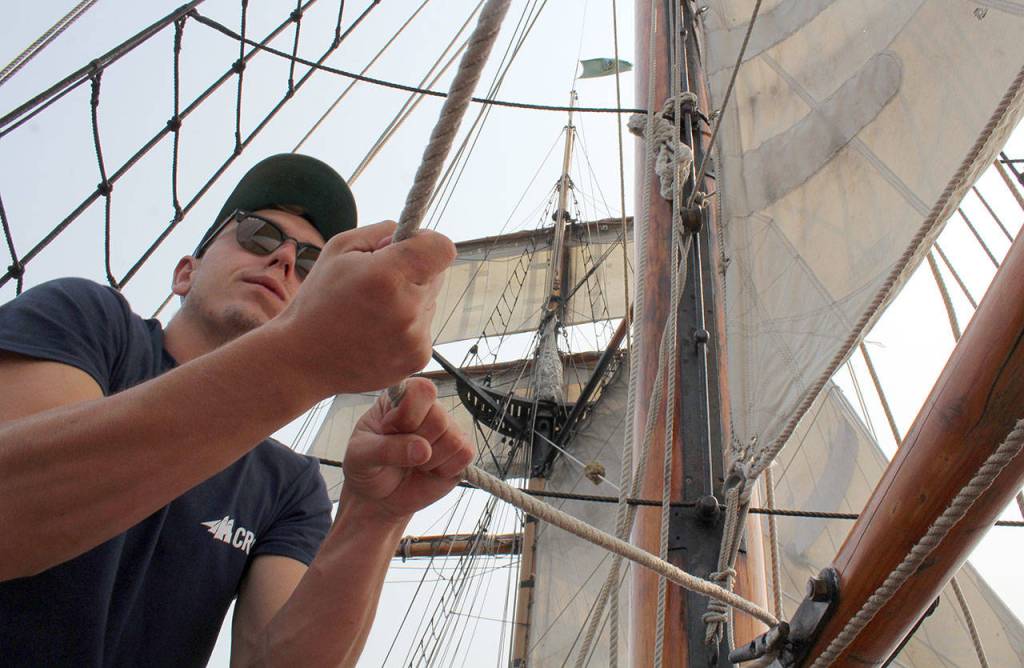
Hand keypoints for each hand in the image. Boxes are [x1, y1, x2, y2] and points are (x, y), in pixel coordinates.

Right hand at [274, 221, 455, 395]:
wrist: (302, 360)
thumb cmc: (318, 300)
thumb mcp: (339, 249)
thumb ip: (382, 232)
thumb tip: (413, 236)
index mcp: (387, 276)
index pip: (442, 248)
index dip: (428, 243)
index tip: (411, 247)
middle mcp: (407, 308)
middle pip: (437, 275)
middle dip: (414, 272)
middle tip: (379, 284)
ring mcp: (414, 337)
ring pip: (430, 303)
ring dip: (410, 301)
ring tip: (372, 313)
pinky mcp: (417, 358)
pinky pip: (423, 329)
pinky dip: (407, 326)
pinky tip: (376, 332)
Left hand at [340, 378, 474, 522]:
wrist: (378, 496)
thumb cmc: (366, 467)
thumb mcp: (361, 456)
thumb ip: (386, 449)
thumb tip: (423, 450)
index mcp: (402, 398)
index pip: (421, 390)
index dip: (408, 414)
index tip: (388, 429)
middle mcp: (429, 408)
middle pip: (439, 419)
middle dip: (417, 444)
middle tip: (401, 452)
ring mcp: (448, 429)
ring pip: (454, 440)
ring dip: (430, 461)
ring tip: (414, 463)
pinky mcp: (461, 451)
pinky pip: (466, 455)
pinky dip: (445, 470)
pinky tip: (429, 470)